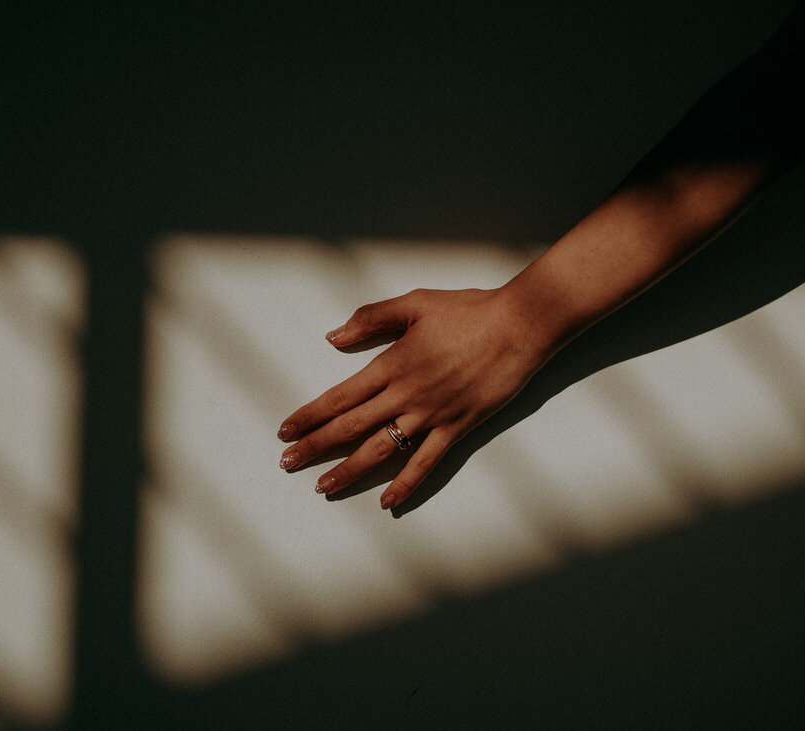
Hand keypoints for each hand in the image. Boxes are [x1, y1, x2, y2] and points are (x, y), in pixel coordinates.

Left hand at [278, 286, 556, 509]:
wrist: (518, 326)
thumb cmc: (469, 310)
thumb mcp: (415, 303)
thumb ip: (372, 319)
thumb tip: (334, 337)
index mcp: (392, 364)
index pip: (340, 397)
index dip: (310, 416)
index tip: (286, 431)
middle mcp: (406, 394)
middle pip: (351, 427)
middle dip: (316, 447)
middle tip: (288, 463)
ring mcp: (431, 415)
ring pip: (381, 450)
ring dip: (349, 471)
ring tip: (323, 487)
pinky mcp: (457, 428)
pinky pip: (426, 462)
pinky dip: (405, 484)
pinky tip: (387, 500)